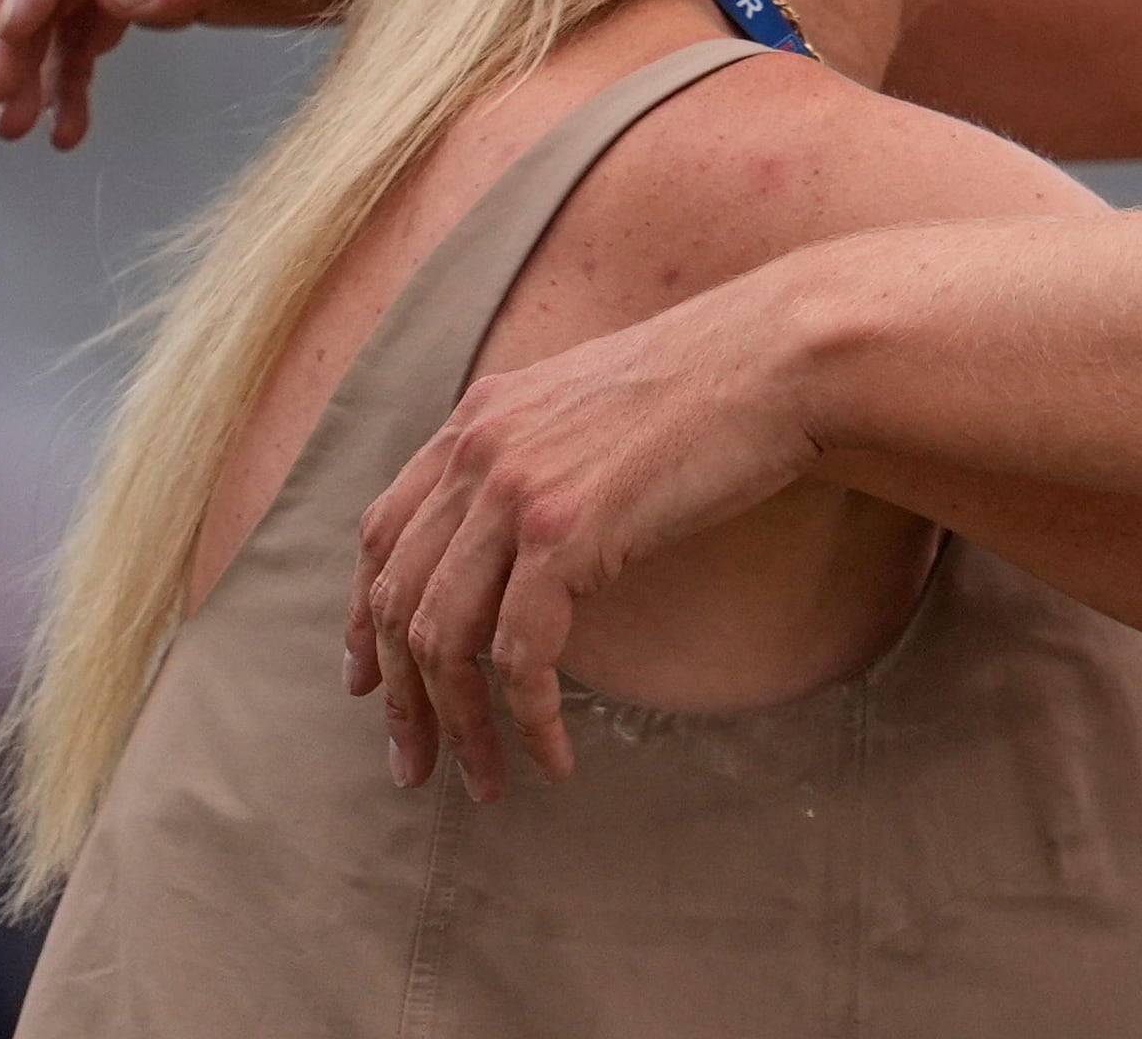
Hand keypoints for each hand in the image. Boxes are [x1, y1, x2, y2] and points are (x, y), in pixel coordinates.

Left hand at [345, 271, 821, 796]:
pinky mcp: (564, 530)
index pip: (382, 534)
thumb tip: (530, 536)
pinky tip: (554, 756)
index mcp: (477, 419)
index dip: (364, 618)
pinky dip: (529, 719)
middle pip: (399, 600)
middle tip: (417, 767)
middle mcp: (476, 451)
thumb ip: (540, 456)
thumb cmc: (713, 386)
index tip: (370, 685)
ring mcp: (513, 490)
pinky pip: (521, 654)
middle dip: (403, 700)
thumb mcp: (592, 409)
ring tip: (484, 782)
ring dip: (460, 726)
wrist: (777, 358)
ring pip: (446, 639)